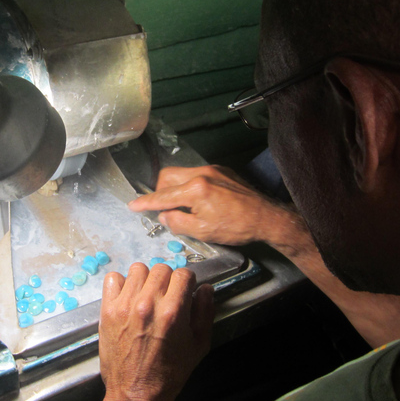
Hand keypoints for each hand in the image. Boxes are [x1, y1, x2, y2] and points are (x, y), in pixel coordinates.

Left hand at [98, 263, 214, 400]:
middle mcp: (148, 304)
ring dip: (145, 280)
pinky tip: (128, 298)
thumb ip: (205, 312)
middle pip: (161, 268)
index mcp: (173, 312)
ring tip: (146, 296)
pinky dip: (121, 284)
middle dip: (168, 280)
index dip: (188, 282)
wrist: (135, 393)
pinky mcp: (107, 310)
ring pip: (138, 269)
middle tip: (166, 297)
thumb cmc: (169, 373)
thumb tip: (205, 289)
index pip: (183, 274)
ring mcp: (125, 305)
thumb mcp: (199, 345)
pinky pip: (113, 278)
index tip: (184, 292)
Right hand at [128, 166, 296, 247]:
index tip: (133, 205)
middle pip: (168, 176)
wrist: (266, 218)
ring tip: (182, 205)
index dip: (145, 202)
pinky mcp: (222, 170)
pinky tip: (200, 200)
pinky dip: (191, 185)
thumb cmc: (236, 227)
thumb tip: (164, 216)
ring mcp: (213, 169)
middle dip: (160, 191)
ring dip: (176, 188)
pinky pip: (197, 173)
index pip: (163, 196)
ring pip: (182, 173)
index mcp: (195, 189)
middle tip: (163, 208)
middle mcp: (202, 173)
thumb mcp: (203, 231)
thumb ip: (178, 222)